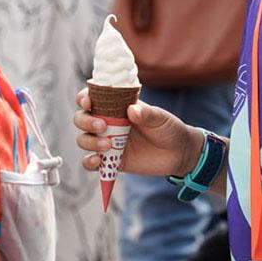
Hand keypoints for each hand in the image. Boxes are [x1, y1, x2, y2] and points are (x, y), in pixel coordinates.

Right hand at [73, 88, 203, 177]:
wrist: (179, 153)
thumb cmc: (168, 129)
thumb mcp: (160, 118)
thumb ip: (147, 114)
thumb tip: (132, 110)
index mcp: (116, 107)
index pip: (92, 98)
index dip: (84, 97)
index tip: (88, 102)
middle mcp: (108, 123)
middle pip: (82, 119)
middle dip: (85, 121)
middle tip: (102, 126)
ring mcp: (107, 142)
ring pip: (83, 139)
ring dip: (89, 141)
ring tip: (107, 145)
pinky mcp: (111, 161)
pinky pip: (91, 162)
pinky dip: (89, 162)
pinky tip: (98, 162)